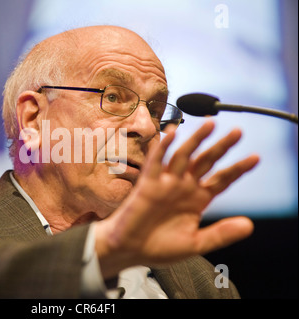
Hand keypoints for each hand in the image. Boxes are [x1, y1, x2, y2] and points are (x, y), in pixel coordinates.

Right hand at [95, 120, 259, 278]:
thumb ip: (221, 234)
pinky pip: (156, 162)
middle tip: (237, 132)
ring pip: (184, 156)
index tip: (255, 158)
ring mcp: (166, 183)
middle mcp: (183, 187)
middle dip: (221, 146)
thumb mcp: (196, 244)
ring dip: (196, 140)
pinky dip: (163, 148)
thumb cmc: (159, 247)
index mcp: (197, 200)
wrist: (130, 250)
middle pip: (206, 161)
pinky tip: (172, 134)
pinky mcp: (148, 184)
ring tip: (210, 124)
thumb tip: (249, 225)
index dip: (237, 169)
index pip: (221, 179)